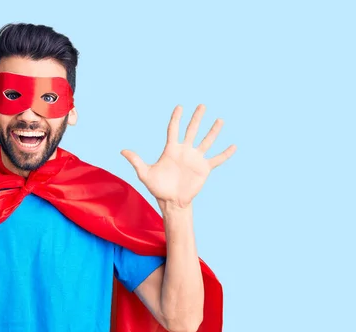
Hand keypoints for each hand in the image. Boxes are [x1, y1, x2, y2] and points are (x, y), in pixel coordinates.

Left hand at [121, 104, 235, 208]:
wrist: (171, 201)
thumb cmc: (158, 187)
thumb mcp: (145, 174)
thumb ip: (136, 161)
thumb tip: (122, 151)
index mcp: (171, 149)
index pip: (173, 129)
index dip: (176, 118)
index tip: (180, 106)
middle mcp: (185, 151)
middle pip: (192, 130)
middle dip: (197, 118)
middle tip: (202, 105)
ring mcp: (195, 159)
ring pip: (206, 141)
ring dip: (213, 131)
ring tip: (220, 120)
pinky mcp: (204, 169)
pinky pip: (217, 159)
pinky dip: (225, 154)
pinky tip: (234, 146)